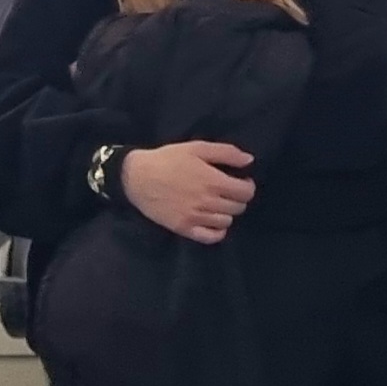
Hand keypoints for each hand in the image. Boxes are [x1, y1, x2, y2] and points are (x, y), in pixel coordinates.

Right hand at [121, 140, 255, 243]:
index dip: (248, 186)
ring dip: (227, 212)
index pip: (246, 192)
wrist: (137, 177)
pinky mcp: (184, 228)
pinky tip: (213, 221)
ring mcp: (195, 217)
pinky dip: (218, 231)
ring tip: (217, 204)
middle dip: (238, 199)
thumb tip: (249, 160)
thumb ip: (226, 153)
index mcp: (212, 181)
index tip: (241, 181)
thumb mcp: (197, 148)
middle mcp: (207, 202)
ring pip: (226, 222)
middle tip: (228, 192)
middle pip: (238, 207)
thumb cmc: (168, 160)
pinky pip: (211, 237)